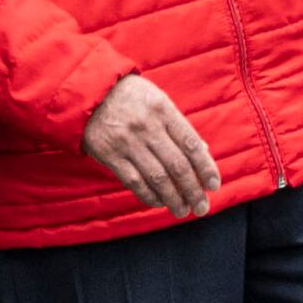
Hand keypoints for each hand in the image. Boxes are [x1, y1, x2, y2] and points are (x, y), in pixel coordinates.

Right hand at [84, 74, 220, 219]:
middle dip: (193, 191)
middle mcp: (147, 127)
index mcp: (163, 110)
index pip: (191, 144)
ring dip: (173, 199)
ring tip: (182, 211)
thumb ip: (179, 125)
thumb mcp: (158, 99)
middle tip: (201, 207)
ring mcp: (127, 142)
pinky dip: (149, 195)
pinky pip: (134, 181)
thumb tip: (202, 152)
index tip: (214, 186)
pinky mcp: (109, 154)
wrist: (87, 91)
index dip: (206, 168)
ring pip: (157, 178)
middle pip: (177, 166)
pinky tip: (159, 203)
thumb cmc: (130, 96)